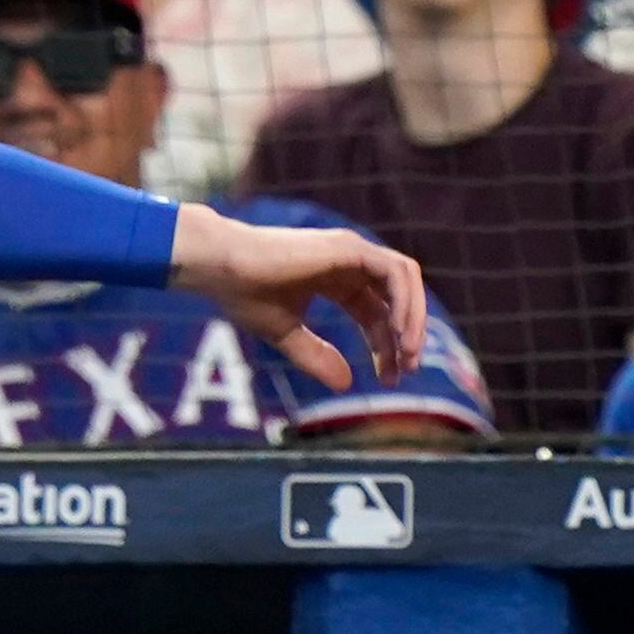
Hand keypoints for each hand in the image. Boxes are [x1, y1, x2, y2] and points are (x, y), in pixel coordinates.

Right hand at [167, 204, 424, 393]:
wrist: (220, 268)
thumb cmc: (242, 294)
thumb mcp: (284, 334)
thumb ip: (315, 357)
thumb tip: (346, 384)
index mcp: (333, 279)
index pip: (374, 313)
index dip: (385, 346)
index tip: (389, 378)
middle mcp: (349, 262)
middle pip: (395, 299)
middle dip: (406, 336)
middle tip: (408, 370)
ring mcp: (352, 251)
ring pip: (405, 282)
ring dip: (413, 319)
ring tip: (410, 354)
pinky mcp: (351, 248)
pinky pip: (396, 273)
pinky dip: (405, 302)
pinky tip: (399, 332)